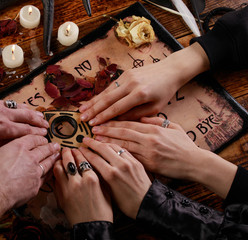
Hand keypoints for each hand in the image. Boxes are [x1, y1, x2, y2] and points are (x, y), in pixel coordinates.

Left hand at [0, 93, 48, 154]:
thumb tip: (10, 148)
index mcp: (4, 129)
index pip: (27, 131)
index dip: (37, 134)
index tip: (45, 136)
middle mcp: (6, 116)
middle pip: (28, 118)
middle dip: (39, 122)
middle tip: (47, 126)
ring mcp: (1, 106)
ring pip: (22, 109)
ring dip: (33, 113)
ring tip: (41, 116)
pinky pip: (13, 103)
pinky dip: (22, 106)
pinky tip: (23, 107)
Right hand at [0, 135, 59, 209]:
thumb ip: (2, 152)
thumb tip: (1, 154)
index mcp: (18, 147)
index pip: (33, 139)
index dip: (39, 138)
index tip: (42, 139)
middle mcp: (29, 157)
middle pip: (44, 150)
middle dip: (51, 147)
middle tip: (55, 146)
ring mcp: (35, 172)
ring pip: (48, 163)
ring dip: (53, 158)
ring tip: (57, 156)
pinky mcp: (36, 185)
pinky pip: (46, 177)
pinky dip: (50, 173)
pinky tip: (51, 172)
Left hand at [54, 148, 112, 225]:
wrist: (92, 227)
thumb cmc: (102, 211)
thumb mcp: (106, 190)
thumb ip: (99, 175)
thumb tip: (93, 164)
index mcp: (92, 178)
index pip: (83, 158)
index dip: (80, 151)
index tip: (79, 148)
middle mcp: (78, 181)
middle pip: (69, 160)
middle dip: (67, 152)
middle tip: (67, 149)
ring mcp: (67, 188)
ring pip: (59, 167)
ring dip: (59, 160)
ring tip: (61, 158)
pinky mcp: (60, 195)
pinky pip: (55, 179)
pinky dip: (56, 172)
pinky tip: (58, 170)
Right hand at [79, 43, 209, 124]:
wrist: (170, 70)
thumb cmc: (164, 92)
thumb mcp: (154, 108)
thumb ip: (135, 115)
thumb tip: (117, 121)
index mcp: (140, 94)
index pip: (116, 108)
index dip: (103, 117)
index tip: (92, 125)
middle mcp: (131, 84)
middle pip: (107, 99)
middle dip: (93, 110)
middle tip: (82, 119)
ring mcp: (126, 77)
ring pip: (106, 92)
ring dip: (93, 102)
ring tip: (82, 111)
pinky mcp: (125, 73)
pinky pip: (110, 87)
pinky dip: (100, 95)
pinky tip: (92, 101)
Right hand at [80, 138, 150, 218]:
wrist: (146, 204)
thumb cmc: (127, 204)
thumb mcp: (109, 192)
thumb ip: (100, 177)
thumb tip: (91, 166)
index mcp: (111, 175)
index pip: (94, 158)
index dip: (85, 152)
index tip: (80, 149)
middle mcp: (120, 166)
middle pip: (103, 148)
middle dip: (92, 143)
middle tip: (85, 140)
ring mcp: (129, 162)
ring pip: (114, 146)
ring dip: (104, 141)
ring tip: (97, 140)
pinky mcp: (136, 161)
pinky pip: (123, 149)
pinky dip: (115, 145)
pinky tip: (110, 145)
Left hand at [93, 117, 236, 197]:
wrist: (195, 164)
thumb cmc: (184, 145)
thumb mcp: (172, 127)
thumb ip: (156, 121)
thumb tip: (141, 117)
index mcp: (154, 129)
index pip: (129, 123)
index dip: (113, 122)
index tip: (101, 120)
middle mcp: (149, 139)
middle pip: (123, 133)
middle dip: (106, 130)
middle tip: (92, 128)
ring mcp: (148, 153)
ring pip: (123, 145)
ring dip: (106, 142)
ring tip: (93, 140)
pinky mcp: (149, 165)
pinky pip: (129, 158)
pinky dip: (116, 155)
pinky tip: (105, 154)